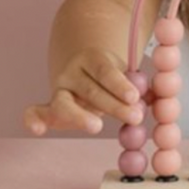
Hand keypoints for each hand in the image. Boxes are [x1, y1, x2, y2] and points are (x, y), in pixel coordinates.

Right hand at [22, 48, 151, 136]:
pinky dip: (33, 119)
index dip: (119, 84)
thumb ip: (135, 84)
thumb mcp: (123, 70)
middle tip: (135, 117)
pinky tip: (38, 130)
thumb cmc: (109, 73)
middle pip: (91, 90)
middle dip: (114, 106)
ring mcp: (59, 89)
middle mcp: (72, 72)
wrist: (82, 61)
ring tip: (97, 126)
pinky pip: (35, 111)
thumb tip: (155, 100)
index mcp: (92, 58)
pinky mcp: (49, 106)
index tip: (135, 97)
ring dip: (81, 117)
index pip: (105, 71)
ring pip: (65, 103)